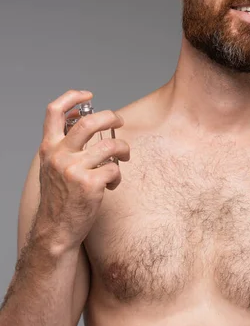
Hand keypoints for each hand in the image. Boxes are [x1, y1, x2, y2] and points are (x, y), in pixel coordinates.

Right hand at [36, 89, 129, 249]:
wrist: (55, 230)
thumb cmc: (59, 198)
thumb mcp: (53, 166)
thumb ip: (64, 145)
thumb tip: (80, 119)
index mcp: (48, 148)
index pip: (54, 111)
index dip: (72, 97)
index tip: (88, 95)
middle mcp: (59, 155)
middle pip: (89, 121)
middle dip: (111, 117)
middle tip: (120, 121)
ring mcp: (74, 169)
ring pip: (110, 145)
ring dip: (122, 148)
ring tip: (123, 156)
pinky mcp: (90, 184)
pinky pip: (114, 169)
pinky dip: (117, 175)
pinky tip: (112, 184)